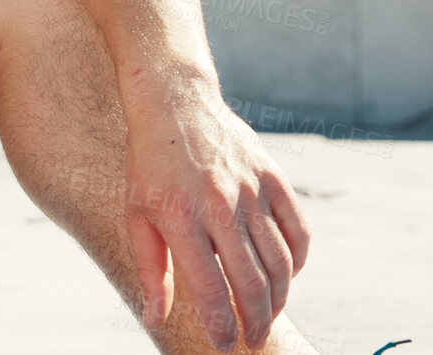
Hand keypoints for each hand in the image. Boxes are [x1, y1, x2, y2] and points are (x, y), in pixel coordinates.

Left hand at [122, 90, 309, 350]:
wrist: (176, 102)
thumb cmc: (150, 164)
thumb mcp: (136, 214)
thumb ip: (149, 269)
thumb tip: (155, 318)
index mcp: (180, 217)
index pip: (210, 288)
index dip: (221, 326)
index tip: (226, 347)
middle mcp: (219, 205)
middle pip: (251, 282)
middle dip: (255, 322)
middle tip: (252, 341)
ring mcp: (251, 190)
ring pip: (279, 262)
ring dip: (277, 299)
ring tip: (267, 316)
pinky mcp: (274, 178)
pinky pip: (297, 232)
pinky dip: (296, 263)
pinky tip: (284, 277)